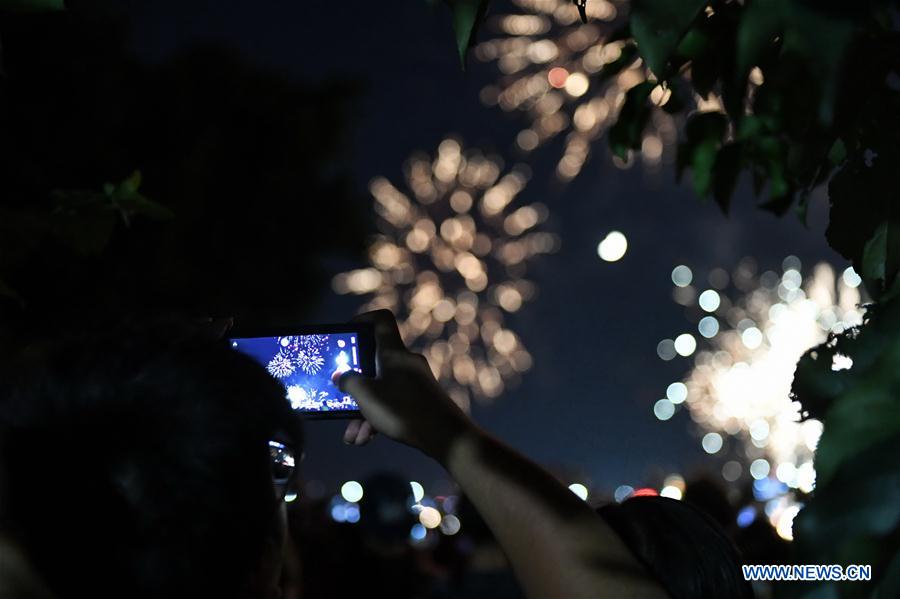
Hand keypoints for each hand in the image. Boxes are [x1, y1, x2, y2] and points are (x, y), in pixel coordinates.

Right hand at [335, 310, 473, 459]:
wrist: (446, 437)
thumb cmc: (404, 410)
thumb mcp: (367, 396)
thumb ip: (349, 382)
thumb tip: (340, 376)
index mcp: (393, 353)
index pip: (381, 320)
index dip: (362, 321)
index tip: (347, 335)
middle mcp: (405, 362)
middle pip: (373, 364)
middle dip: (354, 387)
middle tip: (340, 398)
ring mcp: (414, 382)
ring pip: (380, 390)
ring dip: (363, 412)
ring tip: (352, 436)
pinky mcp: (420, 400)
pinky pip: (392, 403)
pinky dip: (378, 419)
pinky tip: (366, 438)